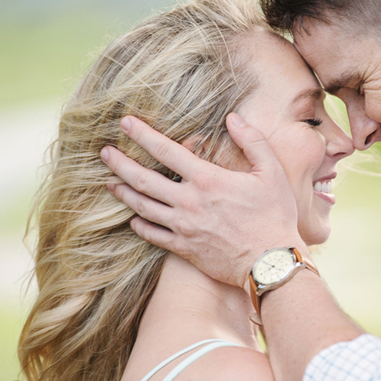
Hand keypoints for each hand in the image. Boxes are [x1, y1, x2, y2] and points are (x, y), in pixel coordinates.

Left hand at [100, 114, 305, 288]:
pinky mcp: (184, 249)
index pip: (167, 151)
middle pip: (144, 179)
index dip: (143, 135)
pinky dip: (140, 226)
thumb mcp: (272, 171)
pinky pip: (153, 236)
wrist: (271, 262)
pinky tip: (132, 219)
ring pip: (142, 207)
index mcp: (208, 179)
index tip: (125, 122)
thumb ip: (252, 140)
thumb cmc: (275, 216)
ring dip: (123, 193)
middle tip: (104, 152)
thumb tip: (232, 117)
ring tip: (109, 182)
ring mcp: (183, 227)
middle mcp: (189, 202)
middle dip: (120, 163)